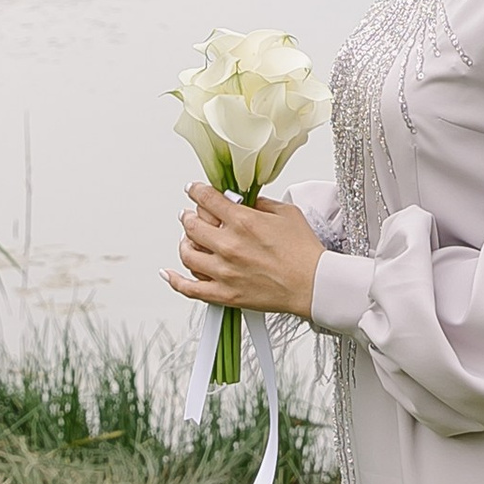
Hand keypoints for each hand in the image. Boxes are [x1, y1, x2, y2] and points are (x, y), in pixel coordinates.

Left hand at [168, 186, 323, 320]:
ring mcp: (224, 271)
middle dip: (188, 216)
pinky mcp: (225, 294)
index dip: (196, 191)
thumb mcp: (287, 213)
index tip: (193, 190)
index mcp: (243, 221)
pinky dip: (175, 281)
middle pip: (191, 225)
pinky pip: (190, 289)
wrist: (314, 284)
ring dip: (184, 243)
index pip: (207, 199)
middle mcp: (229, 244)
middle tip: (190, 215)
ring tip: (188, 240)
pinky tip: (168, 274)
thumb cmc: (304, 251)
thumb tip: (247, 202)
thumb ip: (261, 204)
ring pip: (187, 254)